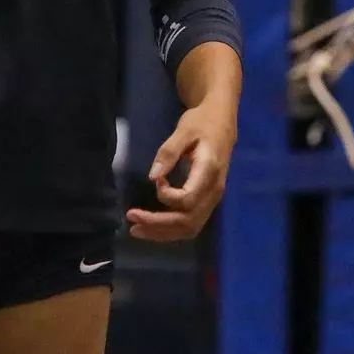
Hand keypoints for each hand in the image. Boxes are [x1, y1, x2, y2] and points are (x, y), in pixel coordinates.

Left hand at [126, 100, 236, 241]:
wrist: (222, 121)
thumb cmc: (202, 122)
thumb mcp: (183, 130)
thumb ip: (168, 152)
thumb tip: (152, 177)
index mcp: (209, 172)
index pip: (189, 199)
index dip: (167, 196)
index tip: (156, 180)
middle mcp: (214, 191)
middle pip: (188, 220)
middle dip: (158, 225)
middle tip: (131, 218)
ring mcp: (213, 198)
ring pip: (190, 227)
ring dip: (163, 232)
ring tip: (137, 229)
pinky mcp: (208, 201)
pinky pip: (192, 223)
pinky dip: (171, 229)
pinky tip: (153, 226)